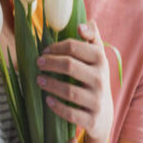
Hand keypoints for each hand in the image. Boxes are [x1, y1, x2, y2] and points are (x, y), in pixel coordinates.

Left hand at [37, 20, 112, 142]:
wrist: (104, 114)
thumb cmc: (95, 79)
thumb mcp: (98, 58)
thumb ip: (92, 39)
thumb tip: (84, 23)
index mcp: (101, 60)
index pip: (74, 47)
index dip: (55, 47)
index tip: (44, 51)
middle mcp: (101, 79)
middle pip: (70, 66)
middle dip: (50, 63)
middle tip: (38, 63)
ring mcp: (97, 100)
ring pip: (69, 91)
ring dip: (50, 84)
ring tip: (38, 80)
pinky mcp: (92, 119)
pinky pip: (71, 113)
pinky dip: (57, 106)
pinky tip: (47, 100)